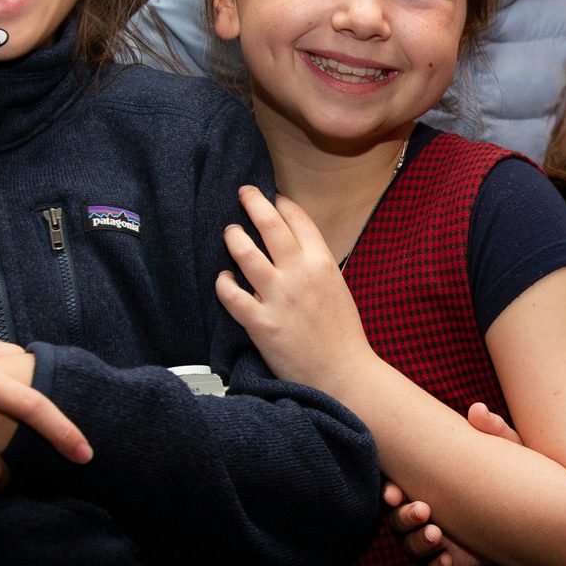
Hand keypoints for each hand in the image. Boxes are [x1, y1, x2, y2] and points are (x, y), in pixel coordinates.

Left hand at [214, 187, 374, 388]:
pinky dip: (223, 282)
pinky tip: (222, 278)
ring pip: (245, 253)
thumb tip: (294, 248)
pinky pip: (231, 294)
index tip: (273, 197)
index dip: (282, 203)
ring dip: (233, 237)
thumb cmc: (343, 334)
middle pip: (269, 225)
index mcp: (323, 262)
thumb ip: (316, 266)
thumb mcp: (337, 287)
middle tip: (243, 193)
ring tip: (230, 231)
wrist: (343, 373)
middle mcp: (299, 273)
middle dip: (253, 202)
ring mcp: (278, 297)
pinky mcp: (260, 322)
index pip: (298, 219)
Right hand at [382, 403, 524, 565]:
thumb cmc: (518, 470)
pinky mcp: (458, 559)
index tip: (393, 491)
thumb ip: (494, 429)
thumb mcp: (509, 448)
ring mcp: (441, 538)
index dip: (389, 492)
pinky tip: (449, 561)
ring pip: (413, 546)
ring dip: (418, 542)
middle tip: (423, 510)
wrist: (543, 508)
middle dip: (403, 516)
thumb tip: (477, 410)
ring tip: (437, 535)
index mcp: (432, 483)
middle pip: (399, 519)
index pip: (398, 488)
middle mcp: (430, 510)